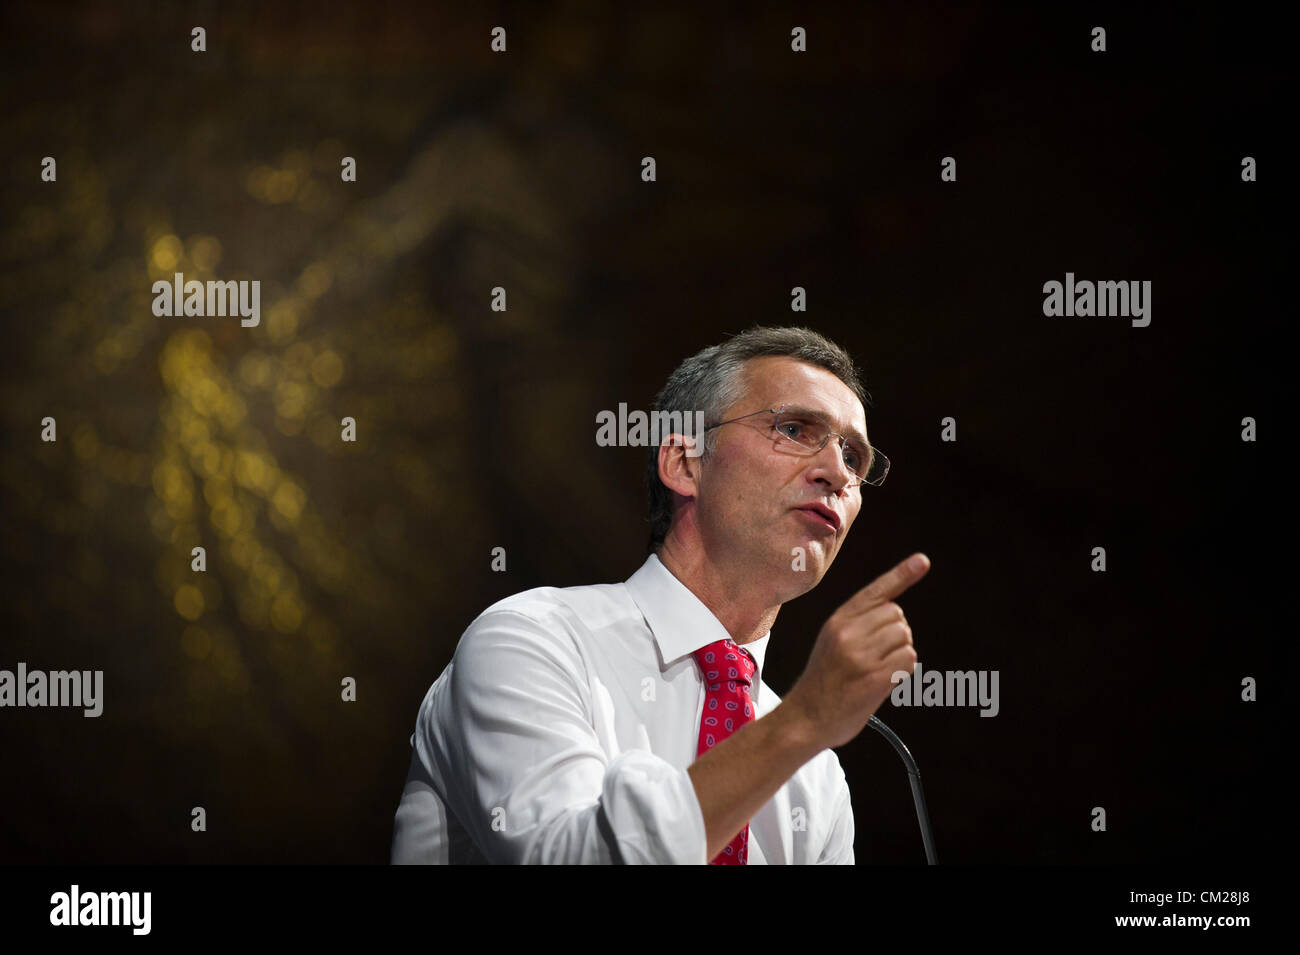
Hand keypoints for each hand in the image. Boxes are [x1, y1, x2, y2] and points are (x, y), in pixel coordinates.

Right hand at [783, 553, 930, 748]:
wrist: (804, 719)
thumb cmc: (823, 682)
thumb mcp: (831, 643)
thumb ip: (858, 625)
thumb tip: (896, 614)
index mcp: (838, 621)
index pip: (876, 592)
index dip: (902, 574)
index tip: (923, 560)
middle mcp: (848, 633)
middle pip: (897, 616)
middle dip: (896, 634)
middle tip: (878, 655)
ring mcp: (861, 656)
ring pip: (905, 638)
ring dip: (900, 654)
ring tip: (878, 670)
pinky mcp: (874, 678)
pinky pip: (908, 661)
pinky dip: (902, 671)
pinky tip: (883, 682)